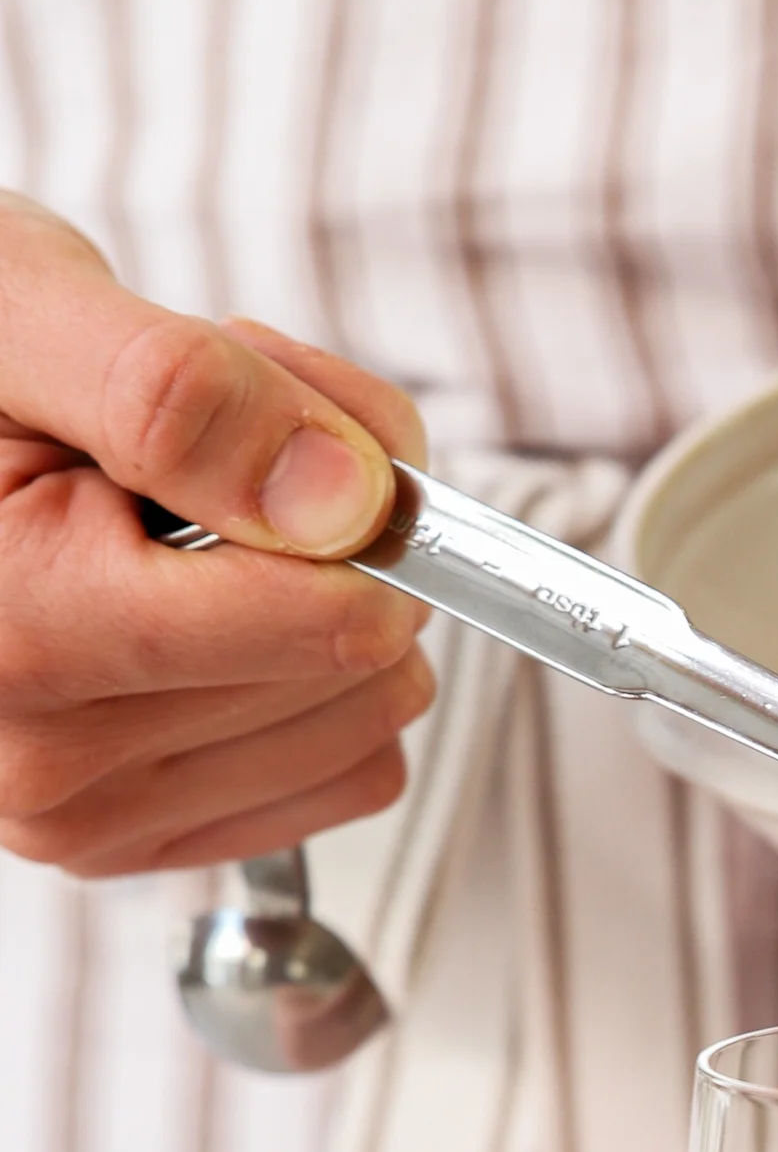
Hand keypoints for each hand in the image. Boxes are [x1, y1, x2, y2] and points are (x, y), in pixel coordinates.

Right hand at [0, 198, 434, 875]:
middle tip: (221, 453)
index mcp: (16, 625)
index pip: (324, 620)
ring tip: (205, 523)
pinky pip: (350, 772)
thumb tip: (347, 502)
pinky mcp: (142, 837)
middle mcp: (44, 755)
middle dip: (336, 531)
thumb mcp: (30, 314)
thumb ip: (182, 394)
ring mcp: (90, 813)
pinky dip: (321, 678)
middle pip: (361, 664)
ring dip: (329, 598)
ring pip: (369, 719)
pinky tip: (221, 606)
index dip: (361, 497)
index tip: (291, 421)